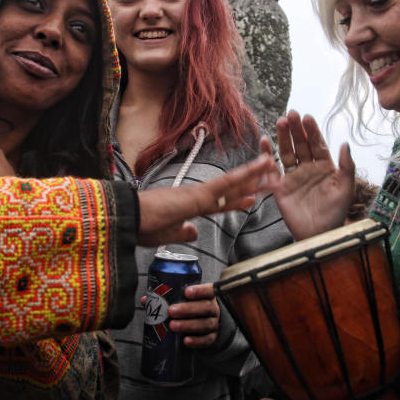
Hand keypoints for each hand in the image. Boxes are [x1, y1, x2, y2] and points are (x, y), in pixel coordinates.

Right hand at [136, 153, 274, 246]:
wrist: (127, 219)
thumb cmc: (140, 227)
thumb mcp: (166, 236)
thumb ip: (182, 233)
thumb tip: (194, 231)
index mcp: (189, 207)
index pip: (219, 203)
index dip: (237, 201)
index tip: (252, 198)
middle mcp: (196, 196)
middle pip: (230, 190)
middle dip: (252, 184)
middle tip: (272, 174)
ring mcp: (197, 194)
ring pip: (232, 182)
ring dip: (254, 173)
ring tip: (272, 163)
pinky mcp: (197, 195)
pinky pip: (226, 184)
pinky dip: (244, 176)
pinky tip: (258, 169)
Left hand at [171, 283, 220, 348]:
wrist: (205, 322)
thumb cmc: (192, 306)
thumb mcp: (187, 298)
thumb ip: (173, 297)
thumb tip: (149, 300)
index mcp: (209, 296)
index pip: (209, 290)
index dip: (200, 291)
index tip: (186, 292)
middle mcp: (214, 309)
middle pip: (206, 307)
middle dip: (188, 309)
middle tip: (171, 311)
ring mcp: (214, 324)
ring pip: (205, 324)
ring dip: (188, 325)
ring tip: (173, 325)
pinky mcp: (213, 337)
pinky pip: (207, 340)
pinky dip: (196, 341)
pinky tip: (185, 340)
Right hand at [261, 111, 356, 239]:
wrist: (319, 235)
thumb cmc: (335, 213)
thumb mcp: (346, 188)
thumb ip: (347, 166)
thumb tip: (345, 143)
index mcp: (325, 167)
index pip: (318, 144)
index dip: (312, 131)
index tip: (307, 118)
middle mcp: (309, 169)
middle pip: (301, 145)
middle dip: (296, 130)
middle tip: (291, 114)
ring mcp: (294, 177)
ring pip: (287, 152)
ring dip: (283, 137)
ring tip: (280, 121)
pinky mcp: (281, 186)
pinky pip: (273, 168)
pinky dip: (268, 154)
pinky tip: (265, 141)